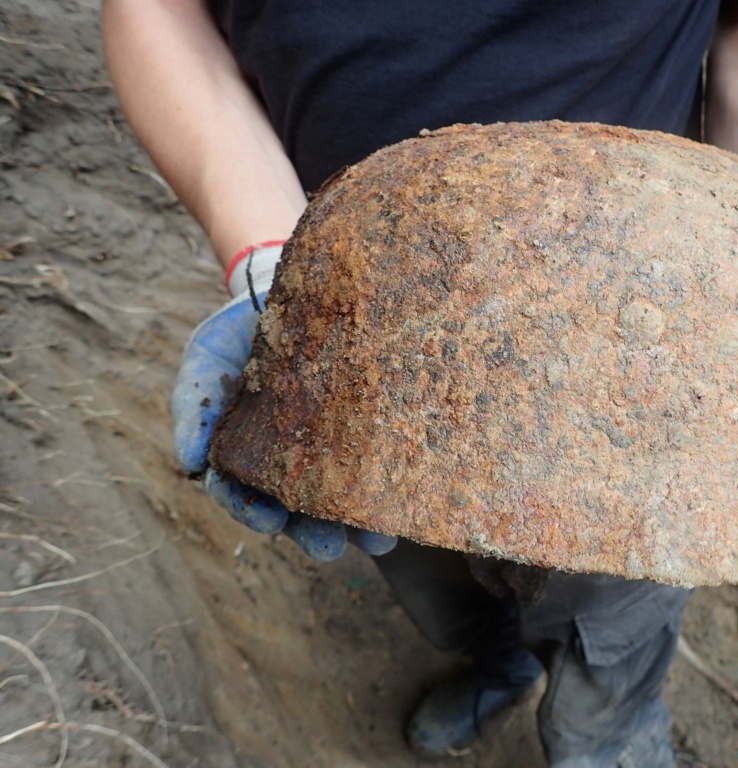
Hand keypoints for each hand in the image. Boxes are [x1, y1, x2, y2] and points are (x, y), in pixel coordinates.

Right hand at [171, 243, 396, 560]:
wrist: (304, 287)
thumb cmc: (244, 329)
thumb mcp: (207, 359)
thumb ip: (194, 407)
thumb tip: (188, 463)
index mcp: (247, 455)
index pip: (243, 493)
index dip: (251, 511)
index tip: (266, 521)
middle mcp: (292, 463)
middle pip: (299, 510)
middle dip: (314, 533)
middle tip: (330, 548)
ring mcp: (337, 449)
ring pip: (346, 498)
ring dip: (362, 526)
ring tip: (382, 542)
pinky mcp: (376, 431)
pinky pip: (386, 463)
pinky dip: (395, 485)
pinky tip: (411, 499)